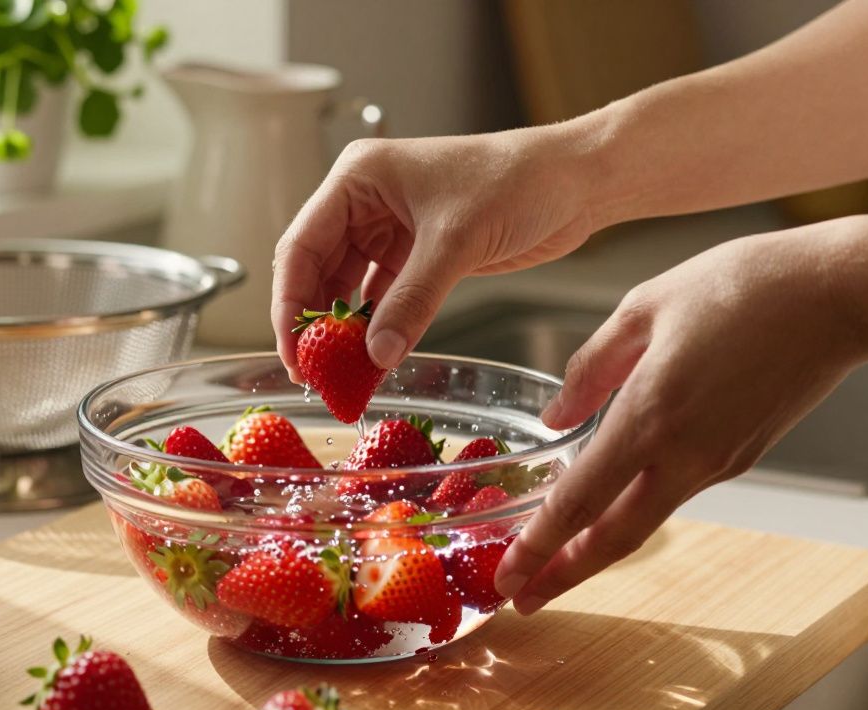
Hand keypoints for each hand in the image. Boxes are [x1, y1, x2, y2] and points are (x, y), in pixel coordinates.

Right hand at [271, 126, 602, 381]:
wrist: (577, 182)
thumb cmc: (518, 181)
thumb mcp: (456, 241)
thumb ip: (412, 301)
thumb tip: (376, 355)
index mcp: (358, 177)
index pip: (302, 245)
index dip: (290, 302)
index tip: (293, 350)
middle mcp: (365, 201)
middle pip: (317, 270)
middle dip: (314, 323)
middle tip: (313, 374)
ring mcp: (389, 228)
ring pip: (347, 288)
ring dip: (345, 331)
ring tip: (341, 375)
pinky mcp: (417, 254)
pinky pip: (382, 298)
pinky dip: (377, 329)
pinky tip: (373, 359)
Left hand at [493, 219, 867, 613]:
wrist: (838, 296)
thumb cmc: (742, 286)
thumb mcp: (644, 307)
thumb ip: (591, 368)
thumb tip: (555, 416)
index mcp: (651, 415)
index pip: (581, 500)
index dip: (539, 545)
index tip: (507, 577)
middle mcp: (685, 454)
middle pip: (614, 538)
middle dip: (562, 575)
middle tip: (520, 600)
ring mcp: (719, 461)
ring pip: (644, 520)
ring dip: (595, 547)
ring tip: (554, 559)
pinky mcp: (742, 456)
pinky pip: (675, 490)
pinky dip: (634, 508)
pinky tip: (609, 502)